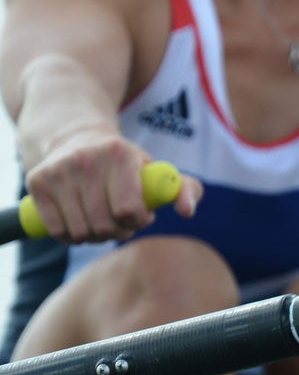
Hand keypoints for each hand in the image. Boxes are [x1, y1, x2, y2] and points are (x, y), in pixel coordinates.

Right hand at [23, 127, 201, 242]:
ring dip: (94, 237)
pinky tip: (80, 222)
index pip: (128, 209)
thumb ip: (185, 188)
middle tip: (122, 224)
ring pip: (79, 232)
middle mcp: (87, 158)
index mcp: (121, 153)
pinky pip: (56, 231)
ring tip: (102, 221)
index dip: (137, 222)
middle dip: (117, 232)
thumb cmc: (125, 163)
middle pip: (103, 225)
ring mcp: (58, 169)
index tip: (141, 217)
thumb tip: (186, 211)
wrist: (76, 137)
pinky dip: (70, 237)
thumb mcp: (156, 170)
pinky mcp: (36, 181)